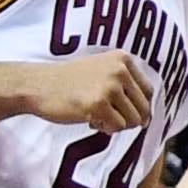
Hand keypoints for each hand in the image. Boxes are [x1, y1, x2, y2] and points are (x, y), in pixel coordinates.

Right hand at [30, 51, 151, 134]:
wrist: (38, 85)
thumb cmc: (68, 82)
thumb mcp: (101, 71)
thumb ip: (124, 85)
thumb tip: (147, 117)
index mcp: (122, 59)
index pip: (148, 91)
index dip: (139, 108)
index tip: (124, 113)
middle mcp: (120, 70)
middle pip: (143, 108)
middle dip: (128, 119)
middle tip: (107, 117)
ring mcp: (110, 86)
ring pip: (133, 120)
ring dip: (116, 124)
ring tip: (96, 116)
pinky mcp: (99, 104)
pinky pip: (117, 127)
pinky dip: (105, 129)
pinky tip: (89, 120)